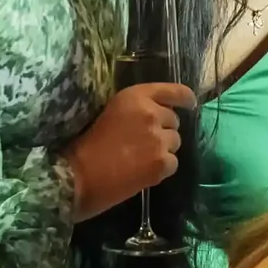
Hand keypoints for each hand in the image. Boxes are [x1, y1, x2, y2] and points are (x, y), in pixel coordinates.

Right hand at [62, 82, 196, 219]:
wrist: (77, 175)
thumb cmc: (83, 144)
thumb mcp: (110, 113)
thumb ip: (134, 112)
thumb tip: (153, 120)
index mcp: (135, 96)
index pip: (173, 91)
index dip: (185, 98)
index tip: (190, 104)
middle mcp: (151, 113)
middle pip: (174, 121)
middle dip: (163, 130)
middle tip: (143, 143)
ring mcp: (158, 139)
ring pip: (175, 142)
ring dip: (163, 149)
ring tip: (140, 159)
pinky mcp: (161, 162)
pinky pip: (173, 163)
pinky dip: (161, 169)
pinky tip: (142, 173)